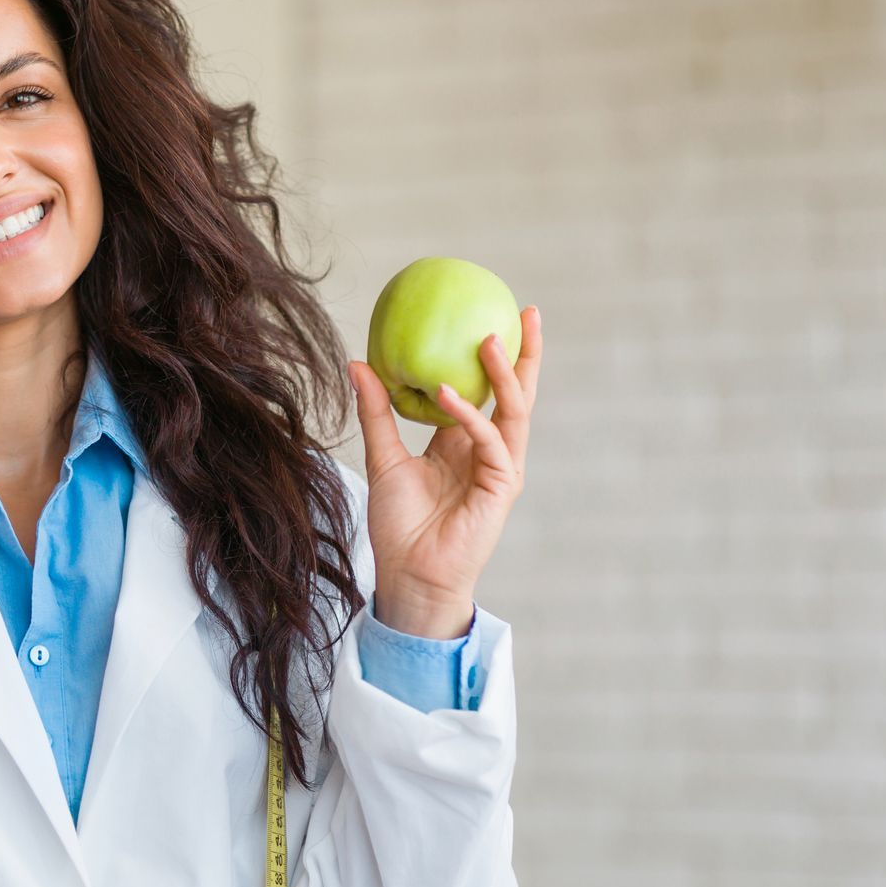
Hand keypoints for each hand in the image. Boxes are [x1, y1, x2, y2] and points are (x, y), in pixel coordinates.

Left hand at [346, 306, 543, 637]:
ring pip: (512, 412)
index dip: (493, 359)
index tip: (493, 316)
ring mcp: (499, 469)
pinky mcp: (501, 487)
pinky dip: (470, 417)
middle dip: (526, 354)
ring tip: (490, 339)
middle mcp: (487, 452)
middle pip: (515, 395)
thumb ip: (377, 412)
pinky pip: (490, 443)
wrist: (407, 574)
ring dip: (505, 375)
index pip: (486, 392)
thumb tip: (358, 362)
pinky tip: (450, 394)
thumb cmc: (398, 525)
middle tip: (527, 312)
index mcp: (463, 444)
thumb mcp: (383, 458)